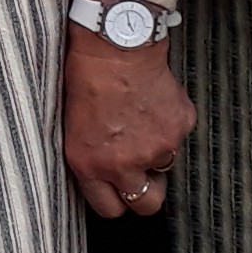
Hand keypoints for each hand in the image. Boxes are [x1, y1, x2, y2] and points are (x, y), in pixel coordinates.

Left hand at [63, 25, 192, 220]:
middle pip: (146, 204)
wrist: (117, 43)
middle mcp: (126, 163)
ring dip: (155, 153)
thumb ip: (89, 158)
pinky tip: (153, 103)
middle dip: (144, 194)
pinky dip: (169, 124)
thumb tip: (102, 176)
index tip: (116, 192)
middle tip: (139, 174)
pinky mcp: (180, 126)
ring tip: (140, 122)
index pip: (110, 209)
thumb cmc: (86, 75)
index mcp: (92, 165)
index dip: (114, 200)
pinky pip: (178, 136)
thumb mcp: (72, 126)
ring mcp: (158, 147)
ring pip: (164, 166)